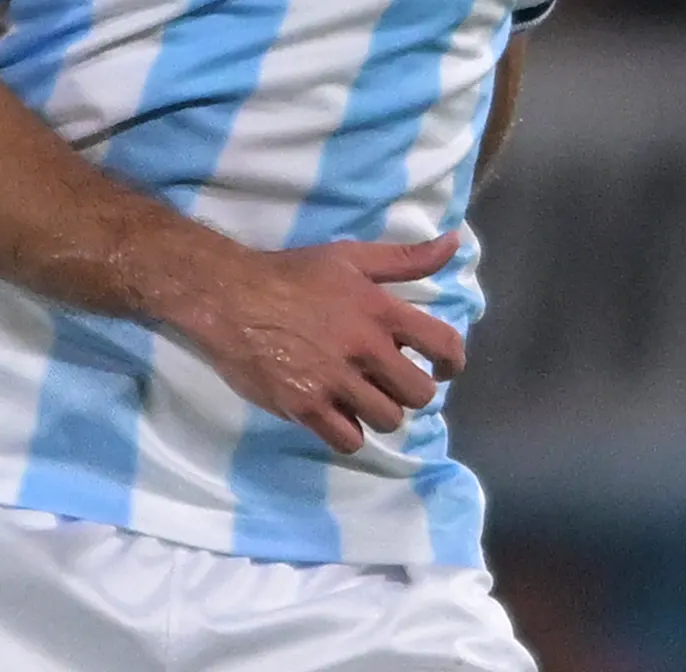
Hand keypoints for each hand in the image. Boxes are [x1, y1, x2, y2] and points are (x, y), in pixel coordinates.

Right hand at [182, 232, 468, 454]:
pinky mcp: (305, 408)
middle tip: (391, 383)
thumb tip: (454, 243)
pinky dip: (349, 433)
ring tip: (362, 398)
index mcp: (380, 311)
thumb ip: (405, 258)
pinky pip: (348, 440)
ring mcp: (335, 382)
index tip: (443, 368)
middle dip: (411, 391)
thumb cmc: (293, 274)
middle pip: (419, 394)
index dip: (452, 362)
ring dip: (380, 413)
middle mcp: (364, 349)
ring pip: (387, 420)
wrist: (231, 298)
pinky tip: (338, 415)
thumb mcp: (352, 257)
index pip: (442, 343)